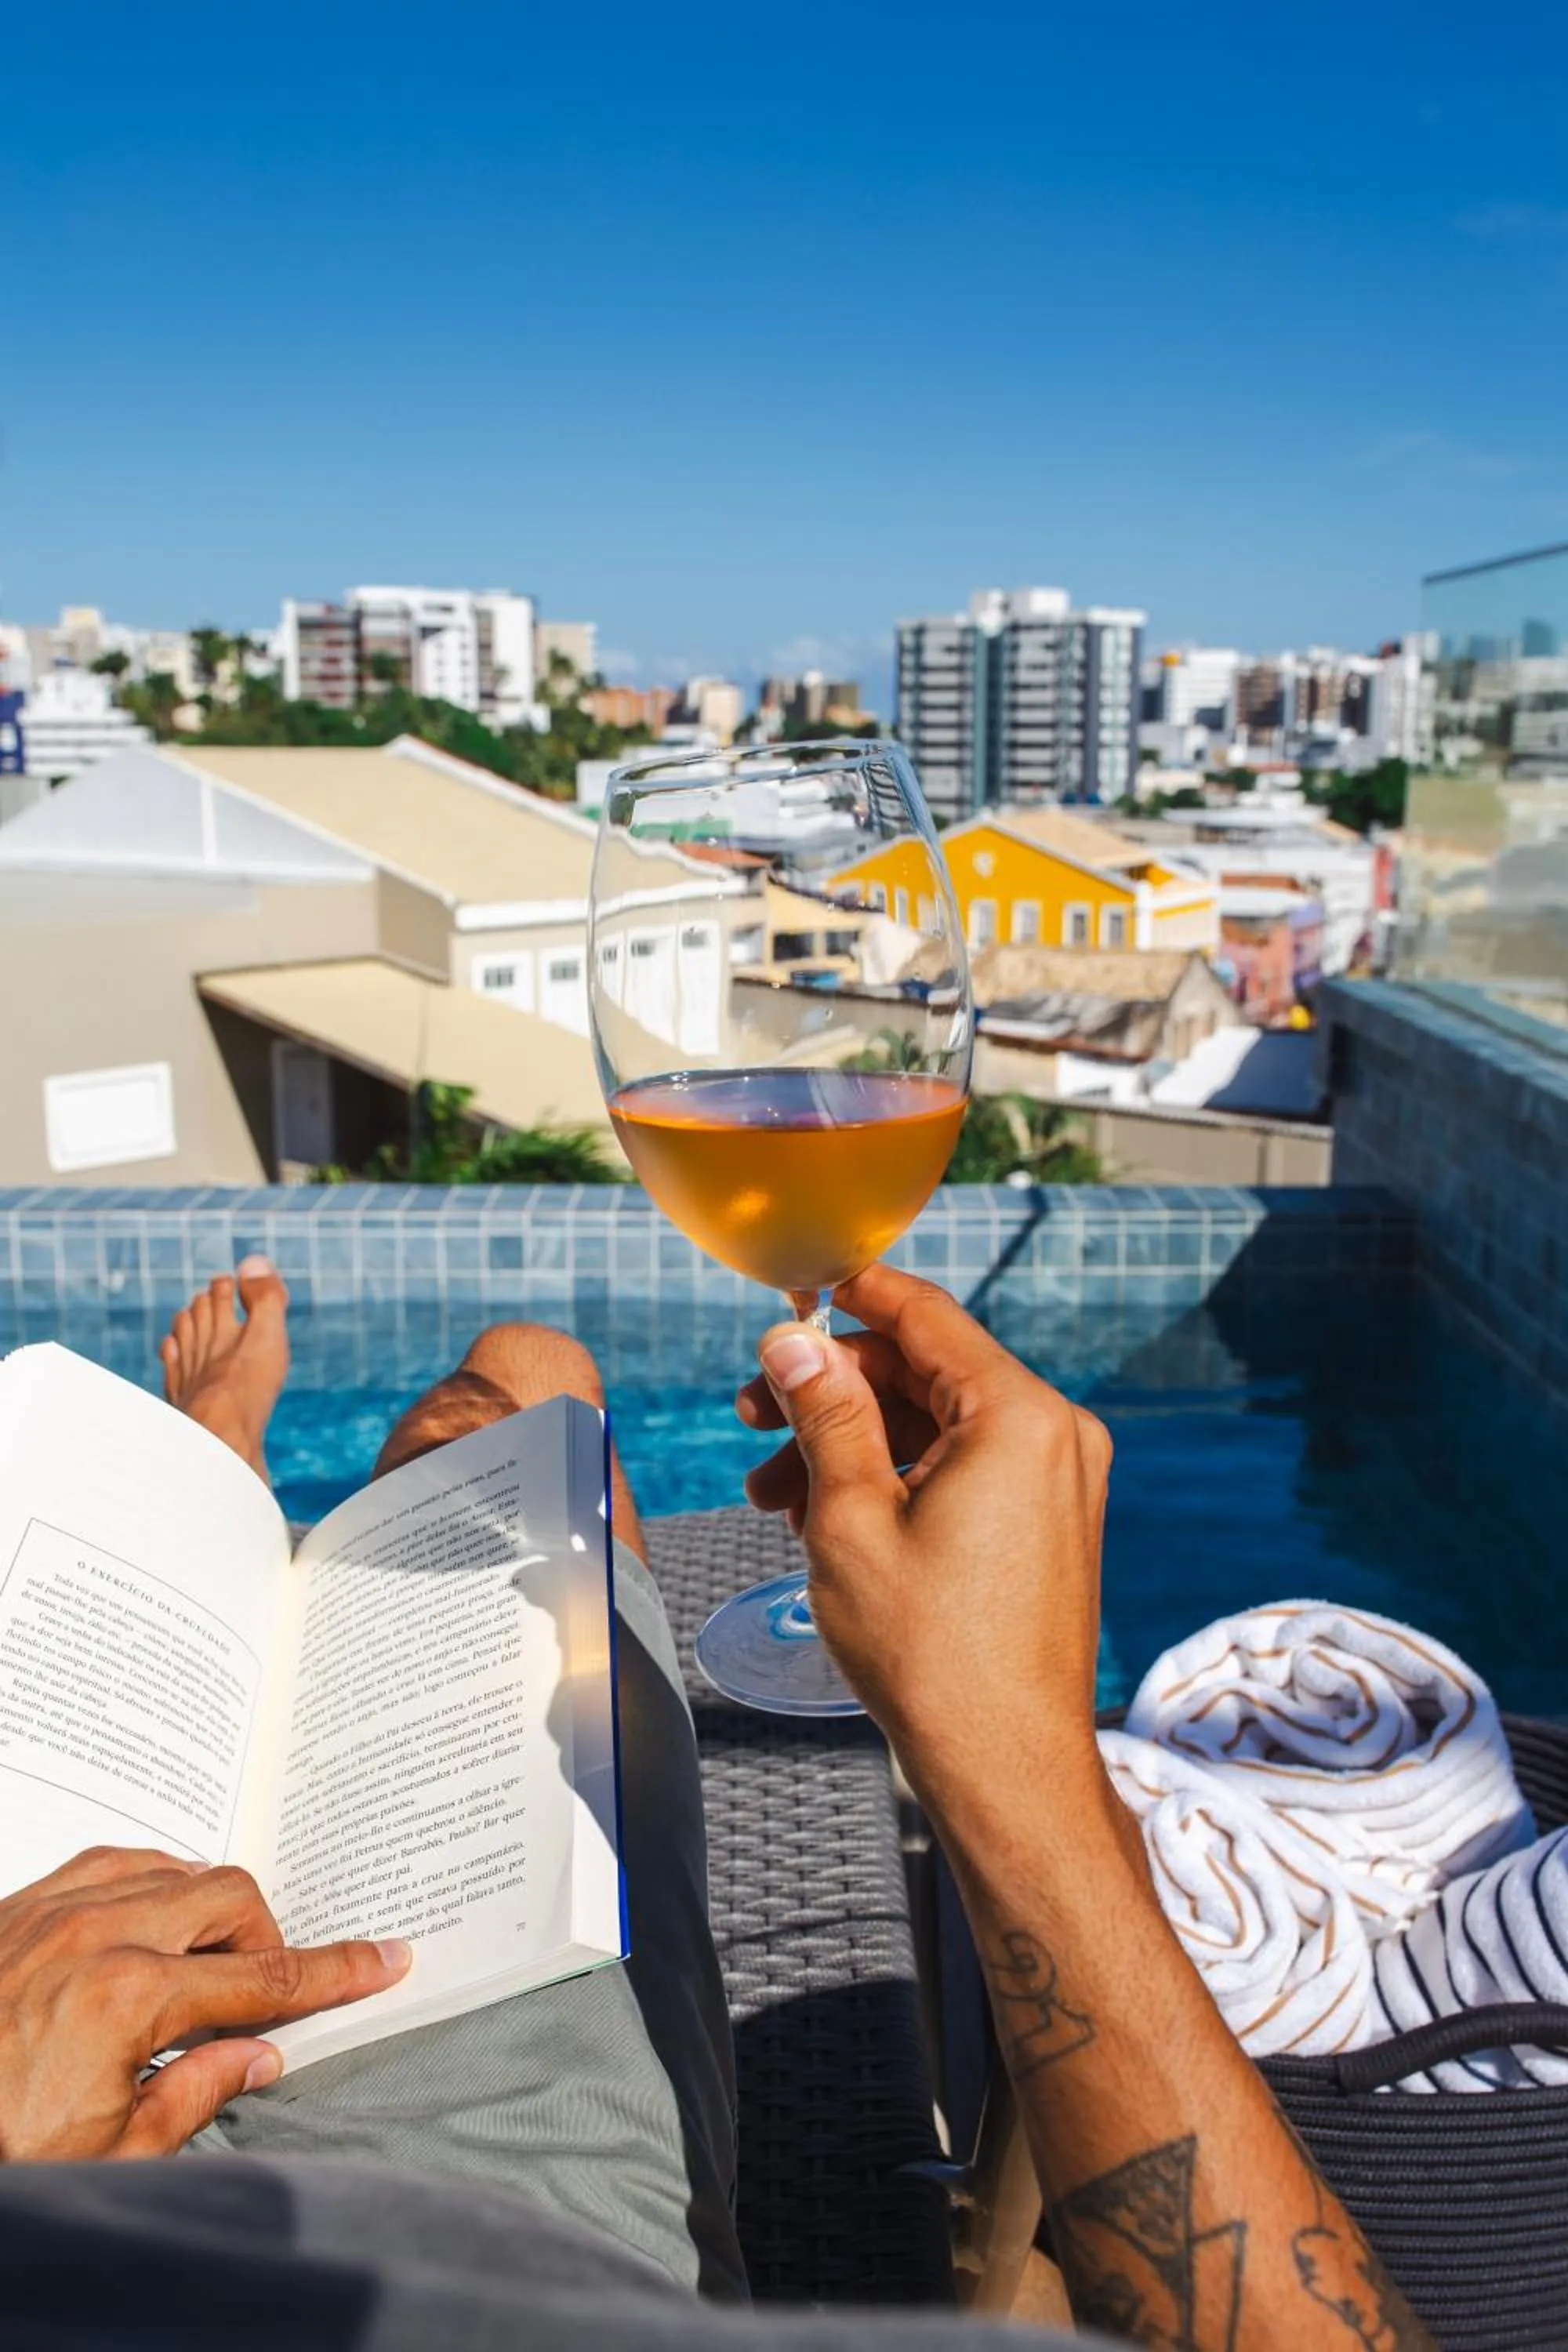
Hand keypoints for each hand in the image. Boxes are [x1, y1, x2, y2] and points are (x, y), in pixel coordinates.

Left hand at [0, 1846, 410, 2160]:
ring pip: (171, 1865)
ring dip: (206, 1907)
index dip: (334, 1971)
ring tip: (203, 1965)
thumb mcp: (106, 2156)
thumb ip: (196, 2097)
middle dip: (266, 1937)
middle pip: (227, 1896)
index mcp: (126, 2002)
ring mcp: (48, 1911)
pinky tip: (146, 1924)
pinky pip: (109, 1861)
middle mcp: (93, 1936)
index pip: (263, 1977)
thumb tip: (259, 2053)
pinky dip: (148, 1884)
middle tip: (264, 1994)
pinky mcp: (14, 1907)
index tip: (385, 1958)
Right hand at [735, 1264, 1112, 1793]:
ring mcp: (1060, 1481)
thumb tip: (792, 1340)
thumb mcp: (851, 1517)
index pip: (924, 1315)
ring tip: (774, 1495)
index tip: (796, 1294)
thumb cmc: (933, 1654)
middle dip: (834, 1392)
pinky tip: (828, 1519)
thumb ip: (824, 1412)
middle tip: (754, 1416)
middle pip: (925, 1372)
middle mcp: (1056, 1435)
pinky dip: (897, 1480)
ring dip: (854, 1444)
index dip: (851, 1298)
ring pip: (937, 1426)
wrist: (1005, 1765)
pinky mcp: (1049, 1523)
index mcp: (1019, 1416)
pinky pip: (965, 1468)